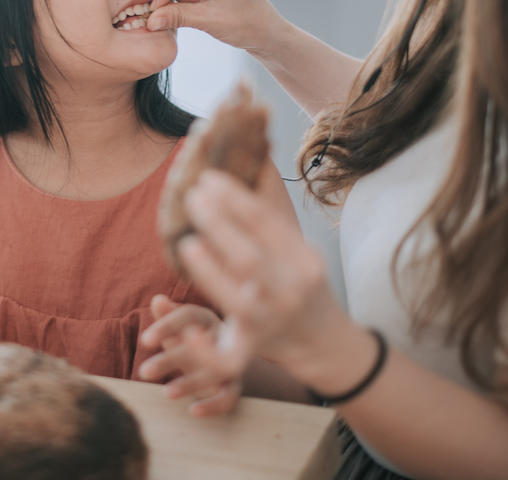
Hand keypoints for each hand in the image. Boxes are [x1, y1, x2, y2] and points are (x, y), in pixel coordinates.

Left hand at [138, 294, 242, 416]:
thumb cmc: (192, 339)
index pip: (188, 317)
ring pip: (215, 371)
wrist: (226, 355)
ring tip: (166, 392)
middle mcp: (222, 337)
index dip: (167, 327)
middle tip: (144, 372)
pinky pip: (229, 396)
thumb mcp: (179, 328)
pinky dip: (213, 405)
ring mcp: (231, 361)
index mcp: (206, 318)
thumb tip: (157, 300)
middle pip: (199, 346)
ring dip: (191, 383)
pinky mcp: (235, 385)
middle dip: (172, 359)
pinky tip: (193, 410)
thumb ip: (168, 316)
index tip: (144, 341)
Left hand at [178, 170, 354, 384]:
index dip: (235, 197)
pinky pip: (228, 359)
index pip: (267, 222)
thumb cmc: (299, 281)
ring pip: (238, 301)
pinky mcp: (250, 350)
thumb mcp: (296, 244)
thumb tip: (255, 147)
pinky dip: (205, 348)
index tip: (209, 176)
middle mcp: (289, 290)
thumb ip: (271, 206)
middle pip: (251, 257)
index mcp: (303, 259)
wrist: (322, 342)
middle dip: (219, 225)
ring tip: (186, 242)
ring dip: (209, 270)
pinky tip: (189, 328)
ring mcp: (269, 322)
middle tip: (192, 198)